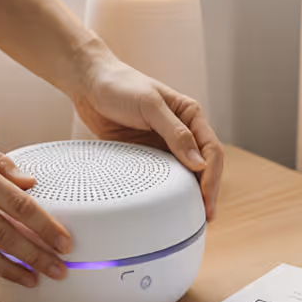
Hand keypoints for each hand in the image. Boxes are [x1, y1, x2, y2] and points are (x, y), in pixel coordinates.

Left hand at [71, 46, 224, 218]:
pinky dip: (170, 191)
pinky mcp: (148, 154)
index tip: (205, 198)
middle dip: (208, 191)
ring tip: (193, 217)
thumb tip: (198, 163)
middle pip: (205, 166)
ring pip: (187, 174)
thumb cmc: (120, 85)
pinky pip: (163, 176)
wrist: (89, 84)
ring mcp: (166, 144)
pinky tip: (171, 205)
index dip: (212, 176)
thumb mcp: (150, 105)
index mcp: (191, 115)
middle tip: (204, 216)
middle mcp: (183, 131)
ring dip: (191, 194)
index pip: (212, 150)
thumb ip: (175, 133)